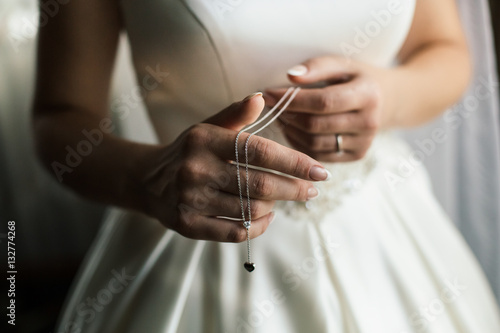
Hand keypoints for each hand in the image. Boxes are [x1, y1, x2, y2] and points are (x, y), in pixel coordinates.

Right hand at [140, 93, 328, 241]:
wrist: (147, 180)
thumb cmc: (188, 152)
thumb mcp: (207, 128)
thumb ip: (235, 115)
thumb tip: (261, 98)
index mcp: (204, 139)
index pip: (259, 151)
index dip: (294, 162)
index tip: (320, 170)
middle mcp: (195, 169)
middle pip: (260, 185)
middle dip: (294, 189)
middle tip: (312, 190)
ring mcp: (190, 199)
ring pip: (251, 210)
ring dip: (274, 206)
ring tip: (280, 198)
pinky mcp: (187, 224)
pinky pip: (236, 233)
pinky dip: (259, 227)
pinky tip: (267, 217)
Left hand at [265, 56, 393, 161]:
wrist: (386, 100)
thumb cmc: (355, 78)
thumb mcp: (342, 64)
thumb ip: (317, 67)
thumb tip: (291, 76)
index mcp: (368, 94)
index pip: (322, 101)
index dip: (292, 99)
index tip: (268, 93)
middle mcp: (369, 122)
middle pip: (315, 125)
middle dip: (288, 115)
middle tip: (272, 105)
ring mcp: (364, 143)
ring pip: (314, 144)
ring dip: (291, 130)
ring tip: (281, 116)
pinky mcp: (356, 156)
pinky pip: (319, 155)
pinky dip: (299, 144)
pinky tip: (292, 129)